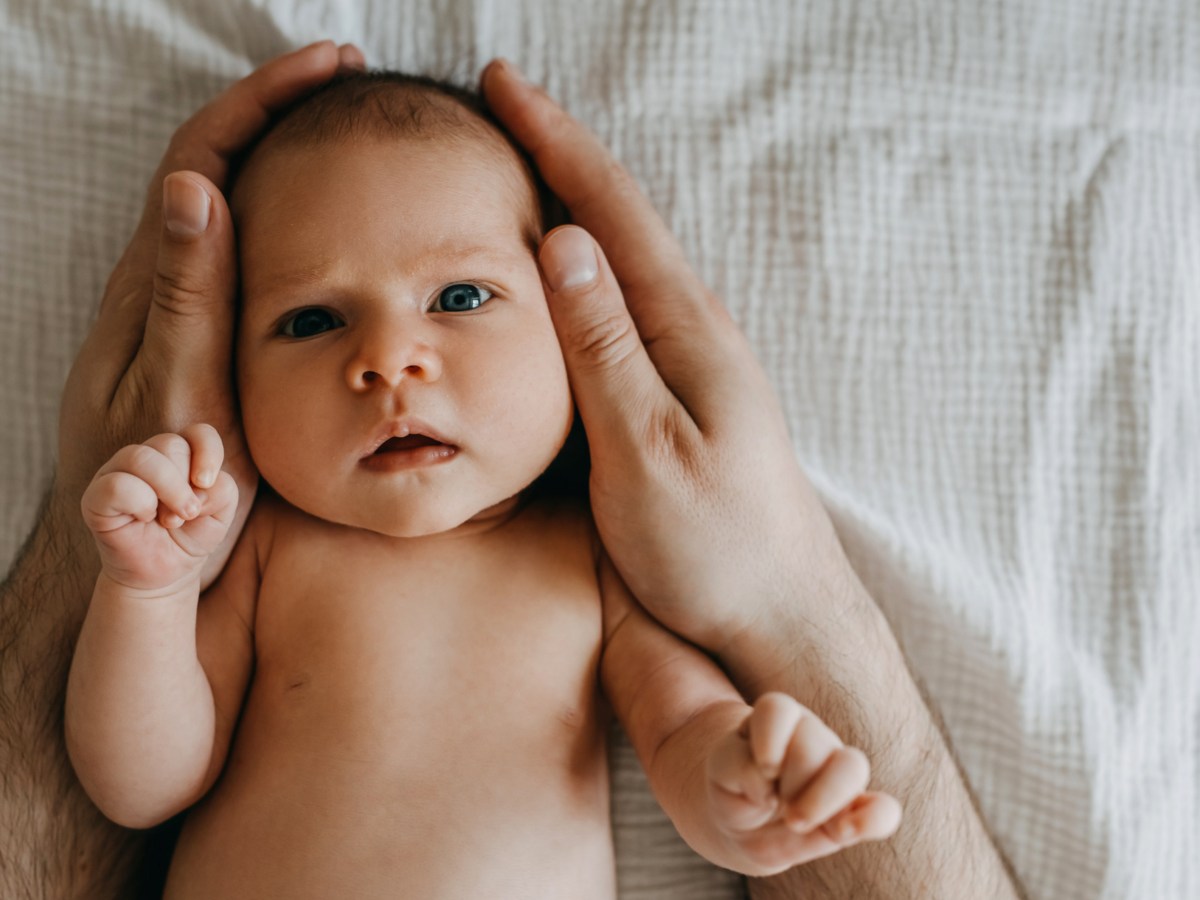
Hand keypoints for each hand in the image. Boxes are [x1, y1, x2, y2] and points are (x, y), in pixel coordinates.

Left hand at [55, 40, 364, 590]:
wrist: (138, 548)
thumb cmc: (161, 487)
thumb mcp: (180, 392)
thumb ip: (187, 296)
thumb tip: (192, 187)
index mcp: (156, 283)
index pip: (202, 156)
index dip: (261, 100)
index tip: (327, 67)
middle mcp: (162, 281)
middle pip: (215, 159)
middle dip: (277, 106)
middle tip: (347, 77)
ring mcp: (180, 305)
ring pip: (231, 199)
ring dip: (281, 150)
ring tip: (346, 126)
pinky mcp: (202, 331)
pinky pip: (244, 246)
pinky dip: (286, 207)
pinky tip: (327, 216)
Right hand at [81, 424, 236, 592]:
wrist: (165, 573)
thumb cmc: (190, 536)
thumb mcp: (220, 513)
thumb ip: (222, 490)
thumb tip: (199, 484)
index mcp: (178, 455)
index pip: (198, 433)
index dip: (208, 452)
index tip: (207, 483)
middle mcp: (145, 457)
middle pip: (170, 444)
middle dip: (186, 484)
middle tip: (187, 514)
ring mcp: (116, 473)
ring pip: (140, 457)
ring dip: (167, 491)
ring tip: (173, 520)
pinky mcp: (95, 497)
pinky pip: (117, 485)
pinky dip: (140, 503)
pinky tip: (143, 518)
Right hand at [481, 60, 857, 657]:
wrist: (780, 616)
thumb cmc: (715, 549)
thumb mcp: (648, 454)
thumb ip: (605, 351)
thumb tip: (567, 243)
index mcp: (685, 331)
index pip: (611, 209)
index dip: (554, 139)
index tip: (501, 81)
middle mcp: (694, 330)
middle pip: (619, 218)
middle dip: (559, 152)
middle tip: (500, 105)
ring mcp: (691, 362)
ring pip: (622, 259)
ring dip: (573, 202)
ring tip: (520, 166)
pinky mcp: (680, 396)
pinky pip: (623, 307)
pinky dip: (584, 267)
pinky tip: (564, 274)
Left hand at [706, 693, 901, 875]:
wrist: (741, 823)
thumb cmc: (732, 787)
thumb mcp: (720, 773)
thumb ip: (738, 768)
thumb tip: (769, 779)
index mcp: (775, 720)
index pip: (778, 709)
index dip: (769, 739)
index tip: (760, 769)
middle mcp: (811, 737)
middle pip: (814, 742)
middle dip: (791, 779)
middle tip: (772, 803)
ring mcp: (835, 772)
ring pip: (851, 767)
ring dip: (823, 799)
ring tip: (794, 822)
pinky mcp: (852, 810)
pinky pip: (884, 811)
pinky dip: (874, 820)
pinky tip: (848, 832)